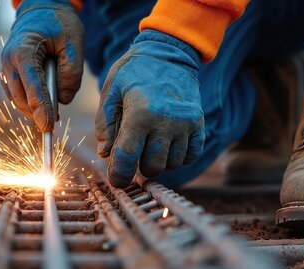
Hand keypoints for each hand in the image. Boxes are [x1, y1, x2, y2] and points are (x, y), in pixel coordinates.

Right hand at [1, 0, 83, 130]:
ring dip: (33, 110)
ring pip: (16, 99)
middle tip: (53, 126)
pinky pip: (16, 94)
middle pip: (20, 97)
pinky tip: (44, 107)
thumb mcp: (74, 43)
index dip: (41, 109)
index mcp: (23, 51)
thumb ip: (71, 73)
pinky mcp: (9, 72)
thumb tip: (62, 100)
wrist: (41, 10)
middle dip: (36, 114)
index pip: (32, 86)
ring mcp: (6, 67)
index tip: (49, 127)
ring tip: (52, 117)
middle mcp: (9, 60)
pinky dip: (29, 103)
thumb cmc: (58, 23)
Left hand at [96, 30, 204, 187]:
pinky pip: (190, 156)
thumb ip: (104, 124)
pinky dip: (178, 156)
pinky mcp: (199, 124)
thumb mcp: (111, 90)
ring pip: (171, 164)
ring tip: (151, 144)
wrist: (170, 52)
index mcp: (140, 113)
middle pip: (152, 166)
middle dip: (139, 167)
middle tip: (135, 154)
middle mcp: (165, 122)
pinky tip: (168, 143)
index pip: (127, 158)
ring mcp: (185, 124)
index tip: (116, 180)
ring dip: (159, 161)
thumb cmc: (135, 72)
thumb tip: (105, 153)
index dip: (119, 175)